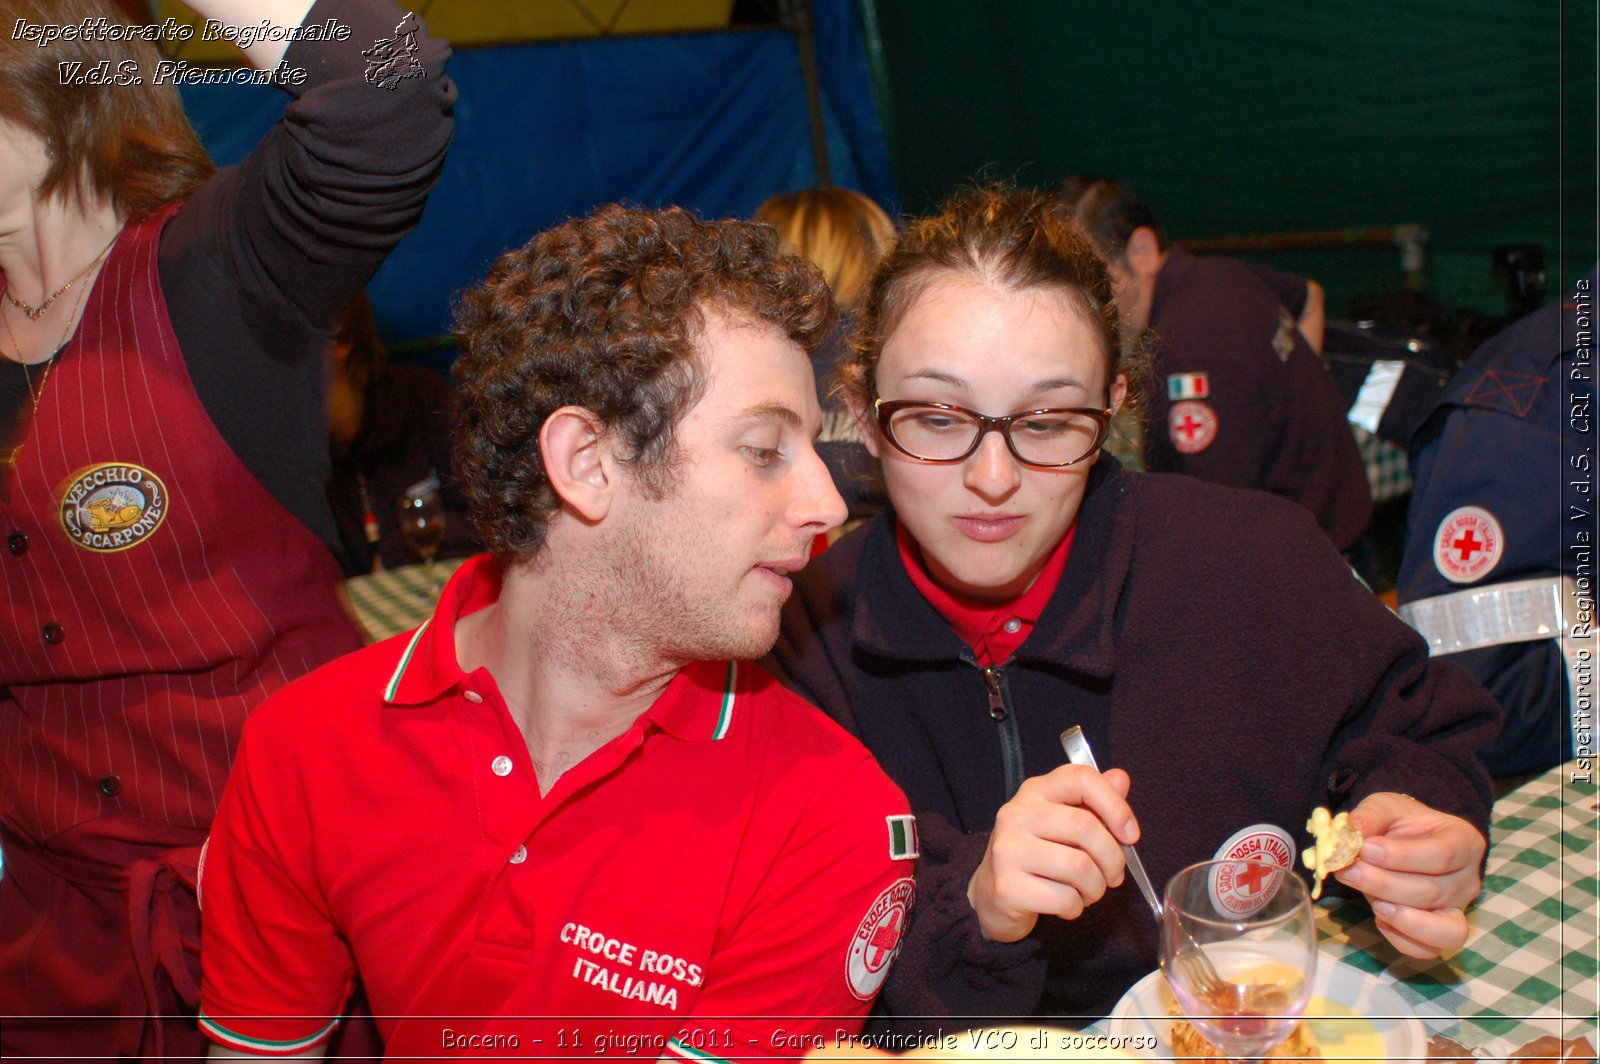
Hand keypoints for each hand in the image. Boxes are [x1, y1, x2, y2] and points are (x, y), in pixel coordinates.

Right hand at [967, 764, 1138, 942]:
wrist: (992, 895)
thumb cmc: (1037, 856)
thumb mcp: (1063, 822)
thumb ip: (1094, 801)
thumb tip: (1121, 779)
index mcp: (1035, 792)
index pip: (1081, 779)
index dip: (1115, 805)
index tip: (1130, 834)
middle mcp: (1017, 814)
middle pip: (1086, 826)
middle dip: (1113, 858)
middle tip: (1114, 875)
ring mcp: (1008, 849)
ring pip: (1079, 866)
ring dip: (1096, 887)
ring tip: (1089, 891)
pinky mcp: (1007, 886)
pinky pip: (1064, 898)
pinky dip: (1076, 907)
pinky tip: (1067, 904)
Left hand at [1333, 791, 1485, 957]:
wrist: (1404, 842)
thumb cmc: (1400, 824)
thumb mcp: (1385, 807)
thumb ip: (1370, 816)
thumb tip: (1349, 833)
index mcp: (1463, 841)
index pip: (1443, 854)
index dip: (1402, 856)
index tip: (1366, 849)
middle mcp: (1468, 879)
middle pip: (1434, 891)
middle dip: (1385, 884)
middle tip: (1349, 871)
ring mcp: (1458, 910)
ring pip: (1442, 928)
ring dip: (1402, 918)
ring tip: (1373, 902)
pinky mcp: (1440, 933)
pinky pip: (1428, 949)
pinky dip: (1402, 939)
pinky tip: (1379, 917)